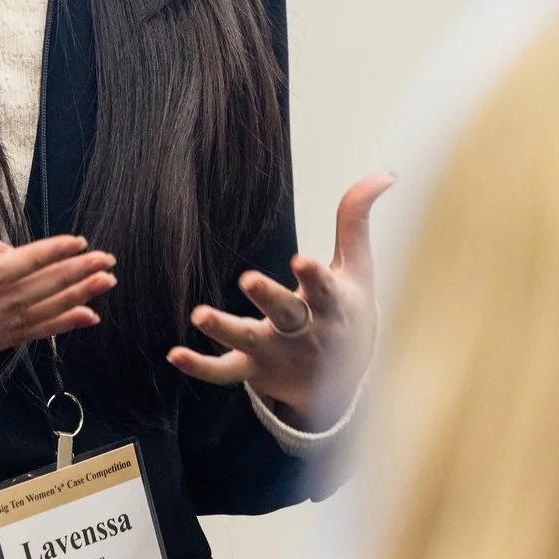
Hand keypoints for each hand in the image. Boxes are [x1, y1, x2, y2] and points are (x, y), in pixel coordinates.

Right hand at [0, 223, 114, 371]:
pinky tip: (82, 315)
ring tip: (102, 283)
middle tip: (102, 261)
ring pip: (22, 325)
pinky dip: (52, 326)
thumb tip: (1, 250)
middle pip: (16, 304)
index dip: (35, 260)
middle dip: (64, 280)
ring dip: (68, 302)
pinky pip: (15, 340)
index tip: (71, 242)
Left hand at [168, 172, 392, 428]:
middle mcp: (304, 330)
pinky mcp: (253, 369)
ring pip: (248, 340)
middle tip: (248, 280)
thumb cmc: (348, 313)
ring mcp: (276, 352)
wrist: (344, 385)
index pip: (323, 288)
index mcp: (331, 304)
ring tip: (199, 314)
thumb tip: (384, 173)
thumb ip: (355, 221)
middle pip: (286, 313)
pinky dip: (201, 367)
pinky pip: (225, 371)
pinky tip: (174, 355)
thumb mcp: (358, 270)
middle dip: (269, 297)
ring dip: (224, 328)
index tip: (301, 260)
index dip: (312, 275)